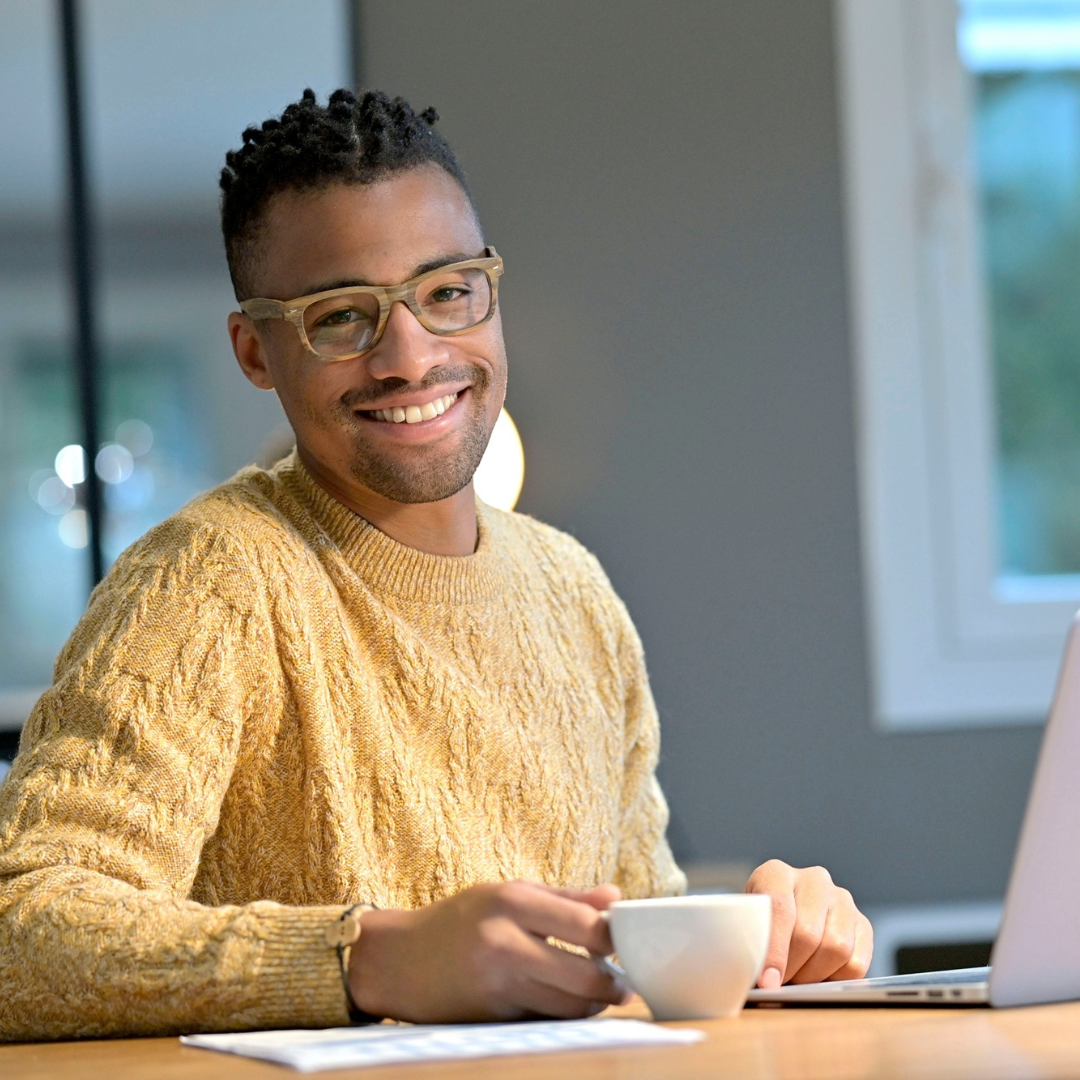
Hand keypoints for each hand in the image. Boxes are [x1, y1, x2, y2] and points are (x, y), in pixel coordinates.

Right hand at [347, 880, 630, 1022]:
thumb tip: (616, 898)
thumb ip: (566, 898)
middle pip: (585, 978)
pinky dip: (561, 1016)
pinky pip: (544, 1021)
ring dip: (592, 1004)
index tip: (620, 940)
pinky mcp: (492, 1017)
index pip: (587, 926)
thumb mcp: (508, 893)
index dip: (613, 938)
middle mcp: (504, 943)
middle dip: (612, 984)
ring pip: (569, 1007)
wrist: (398, 960)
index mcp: (512, 901)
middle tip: (620, 981)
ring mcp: (497, 985)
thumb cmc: (461, 920)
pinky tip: (562, 1003)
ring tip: (596, 992)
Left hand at [745, 860, 872, 987]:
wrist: (778, 923)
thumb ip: (749, 943)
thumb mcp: (744, 926)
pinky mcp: (863, 924)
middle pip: (809, 933)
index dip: (774, 950)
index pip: (780, 908)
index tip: (768, 982)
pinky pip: (857, 964)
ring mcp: (842, 899)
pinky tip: (818, 975)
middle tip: (779, 984)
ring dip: (814, 975)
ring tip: (796, 978)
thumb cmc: (756, 927)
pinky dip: (836, 979)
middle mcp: (814, 880)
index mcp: (776, 873)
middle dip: (792, 967)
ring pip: (837, 948)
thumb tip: (763, 981)